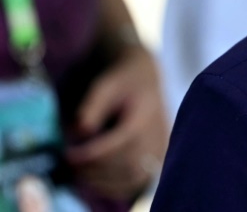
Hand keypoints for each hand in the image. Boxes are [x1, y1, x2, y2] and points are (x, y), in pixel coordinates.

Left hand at [64, 45, 168, 200]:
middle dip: (94, 169)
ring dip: (103, 181)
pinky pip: (137, 181)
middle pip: (125, 164)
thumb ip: (91, 106)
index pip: (120, 142)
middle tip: (70, 166)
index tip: (68, 155)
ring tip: (80, 173)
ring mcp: (159, 149)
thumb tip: (81, 132)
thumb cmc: (122, 81)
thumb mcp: (104, 85)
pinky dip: (116, 186)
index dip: (92, 154)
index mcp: (144, 116)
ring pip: (132, 177)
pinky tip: (97, 179)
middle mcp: (156, 135)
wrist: (145, 79)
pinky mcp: (157, 158)